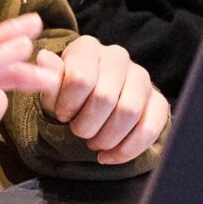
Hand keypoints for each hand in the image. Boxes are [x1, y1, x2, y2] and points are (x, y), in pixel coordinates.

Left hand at [33, 35, 167, 163]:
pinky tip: (109, 156)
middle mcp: (117, 56)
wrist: (92, 104)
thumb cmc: (68, 96)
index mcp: (88, 47)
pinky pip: (150, 127)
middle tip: (79, 133)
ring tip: (94, 143)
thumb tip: (45, 58)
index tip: (62, 116)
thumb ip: (50, 78)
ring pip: (129, 112)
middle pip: (104, 97)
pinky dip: (128, 149)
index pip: (80, 79)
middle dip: (86, 125)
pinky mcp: (157, 100)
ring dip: (107, 137)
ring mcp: (141, 77)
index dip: (67, 106)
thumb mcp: (52, 89)